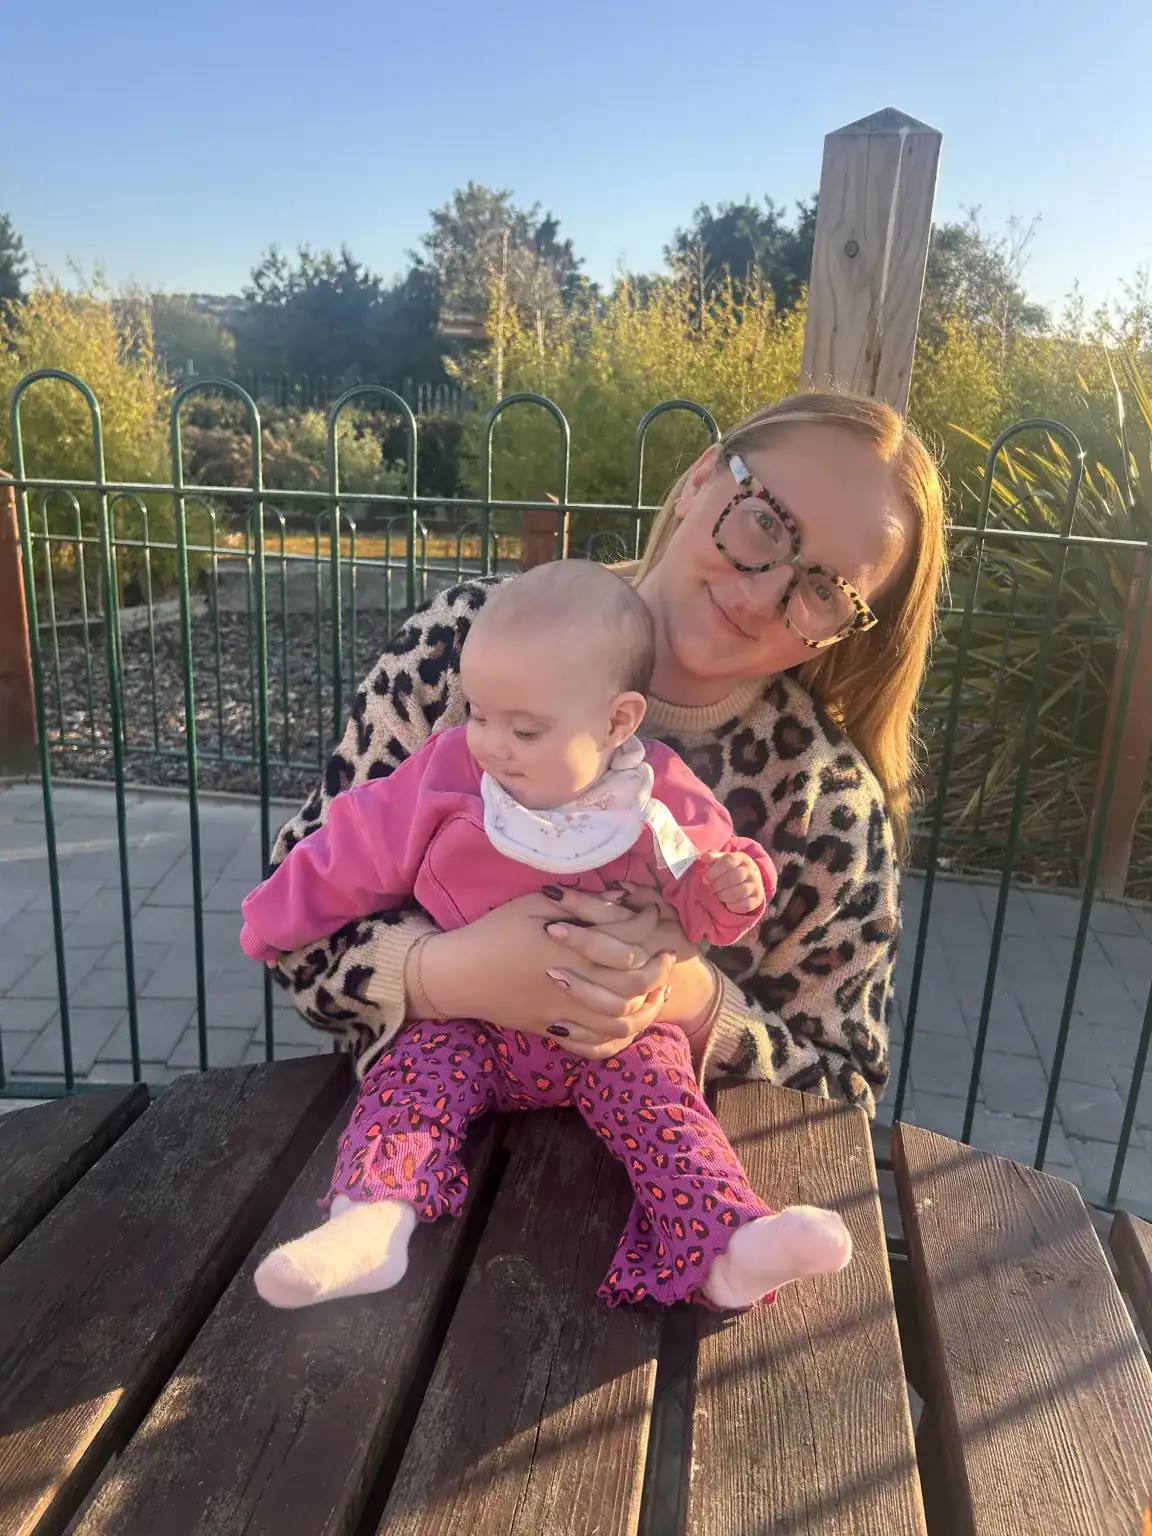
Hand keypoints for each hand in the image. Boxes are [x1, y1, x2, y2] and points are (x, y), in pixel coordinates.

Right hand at [414, 888, 676, 1058]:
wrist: (458, 974)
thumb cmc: (494, 931)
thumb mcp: (533, 904)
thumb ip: (579, 904)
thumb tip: (619, 900)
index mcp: (569, 951)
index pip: (626, 946)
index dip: (647, 929)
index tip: (653, 914)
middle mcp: (572, 987)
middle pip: (633, 987)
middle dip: (658, 970)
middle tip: (666, 954)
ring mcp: (563, 1014)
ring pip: (621, 1022)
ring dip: (647, 1006)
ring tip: (659, 989)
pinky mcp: (553, 1030)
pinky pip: (595, 1045)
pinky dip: (620, 1038)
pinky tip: (631, 1022)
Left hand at [701, 850, 763, 914]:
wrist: (749, 880)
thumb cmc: (730, 870)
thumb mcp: (722, 860)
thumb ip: (712, 858)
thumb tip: (704, 858)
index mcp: (741, 858)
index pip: (728, 861)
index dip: (714, 871)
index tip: (706, 879)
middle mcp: (751, 870)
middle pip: (734, 877)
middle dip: (718, 885)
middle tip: (712, 888)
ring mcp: (756, 884)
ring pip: (740, 891)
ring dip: (724, 896)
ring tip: (719, 895)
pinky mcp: (757, 898)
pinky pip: (745, 905)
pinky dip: (732, 906)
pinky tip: (727, 903)